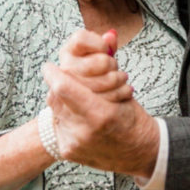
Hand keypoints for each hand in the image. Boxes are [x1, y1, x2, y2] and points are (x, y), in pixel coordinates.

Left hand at [44, 30, 159, 176]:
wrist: (138, 154)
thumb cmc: (134, 120)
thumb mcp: (125, 88)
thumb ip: (110, 60)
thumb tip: (108, 34)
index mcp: (101, 115)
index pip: (63, 86)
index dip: (53, 72)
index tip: (50, 66)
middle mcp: (83, 132)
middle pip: (55, 95)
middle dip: (60, 83)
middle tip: (69, 79)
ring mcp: (73, 143)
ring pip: (53, 108)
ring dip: (62, 98)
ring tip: (79, 98)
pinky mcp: (67, 151)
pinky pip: (57, 122)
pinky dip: (65, 114)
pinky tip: (79, 114)